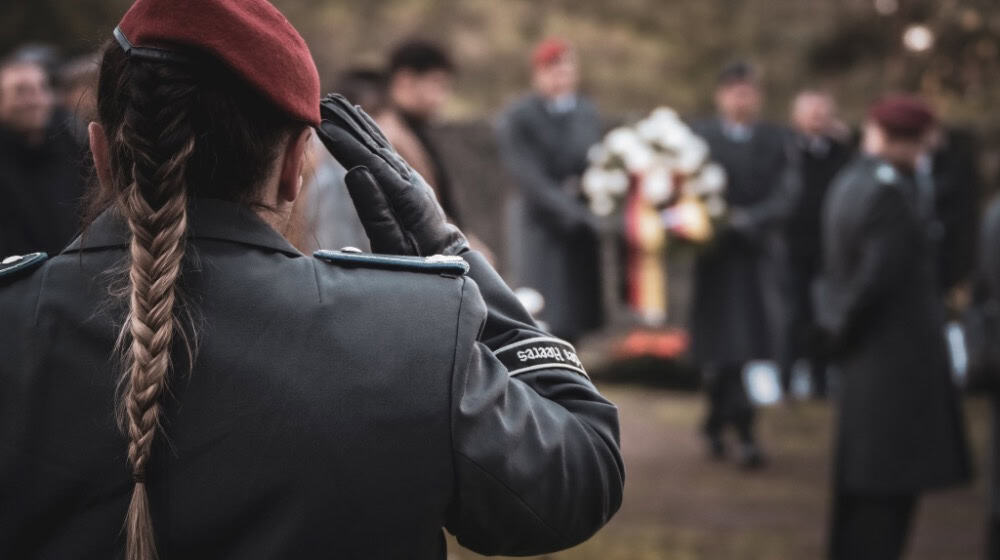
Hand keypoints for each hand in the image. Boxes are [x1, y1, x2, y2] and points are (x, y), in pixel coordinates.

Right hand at [315, 93, 467, 256]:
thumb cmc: (417, 260)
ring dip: (358, 123)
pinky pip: (386, 152)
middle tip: (324, 101)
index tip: (323, 124)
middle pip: (375, 146)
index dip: (345, 142)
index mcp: (405, 195)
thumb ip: (374, 209)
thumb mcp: (393, 243)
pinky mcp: (409, 182)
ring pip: (380, 145)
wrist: (448, 263)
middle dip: (349, 123)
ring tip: (338, 103)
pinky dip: (371, 134)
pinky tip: (363, 121)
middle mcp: (410, 180)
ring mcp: (411, 179)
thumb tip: (356, 170)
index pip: (369, 162)